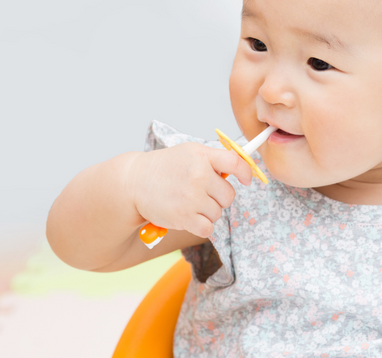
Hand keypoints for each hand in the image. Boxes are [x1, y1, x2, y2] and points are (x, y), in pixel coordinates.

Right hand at [129, 142, 252, 238]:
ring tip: (189, 202)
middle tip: (202, 193)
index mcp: (202, 156)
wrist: (134, 182)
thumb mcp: (190, 153)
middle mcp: (199, 175)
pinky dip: (201, 226)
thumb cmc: (166, 167)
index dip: (246, 172)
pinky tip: (190, 217)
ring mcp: (191, 197)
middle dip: (219, 197)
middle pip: (228, 195)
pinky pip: (208, 228)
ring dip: (207, 212)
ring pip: (218, 212)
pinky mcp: (183, 217)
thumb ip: (214, 159)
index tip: (247, 180)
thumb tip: (241, 170)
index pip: (235, 162)